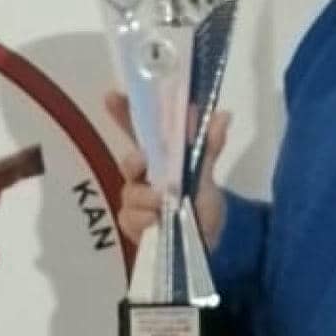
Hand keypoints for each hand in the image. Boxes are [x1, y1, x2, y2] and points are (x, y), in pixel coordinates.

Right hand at [104, 89, 230, 250]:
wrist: (207, 239)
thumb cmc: (202, 200)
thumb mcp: (207, 173)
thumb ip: (210, 146)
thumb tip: (223, 115)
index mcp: (158, 157)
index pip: (137, 130)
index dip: (122, 112)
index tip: (111, 96)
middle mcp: (142, 176)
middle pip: (128, 163)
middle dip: (133, 161)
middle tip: (143, 162)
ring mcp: (136, 201)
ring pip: (129, 193)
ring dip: (145, 196)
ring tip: (162, 202)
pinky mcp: (134, 225)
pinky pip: (129, 219)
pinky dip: (142, 219)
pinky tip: (154, 221)